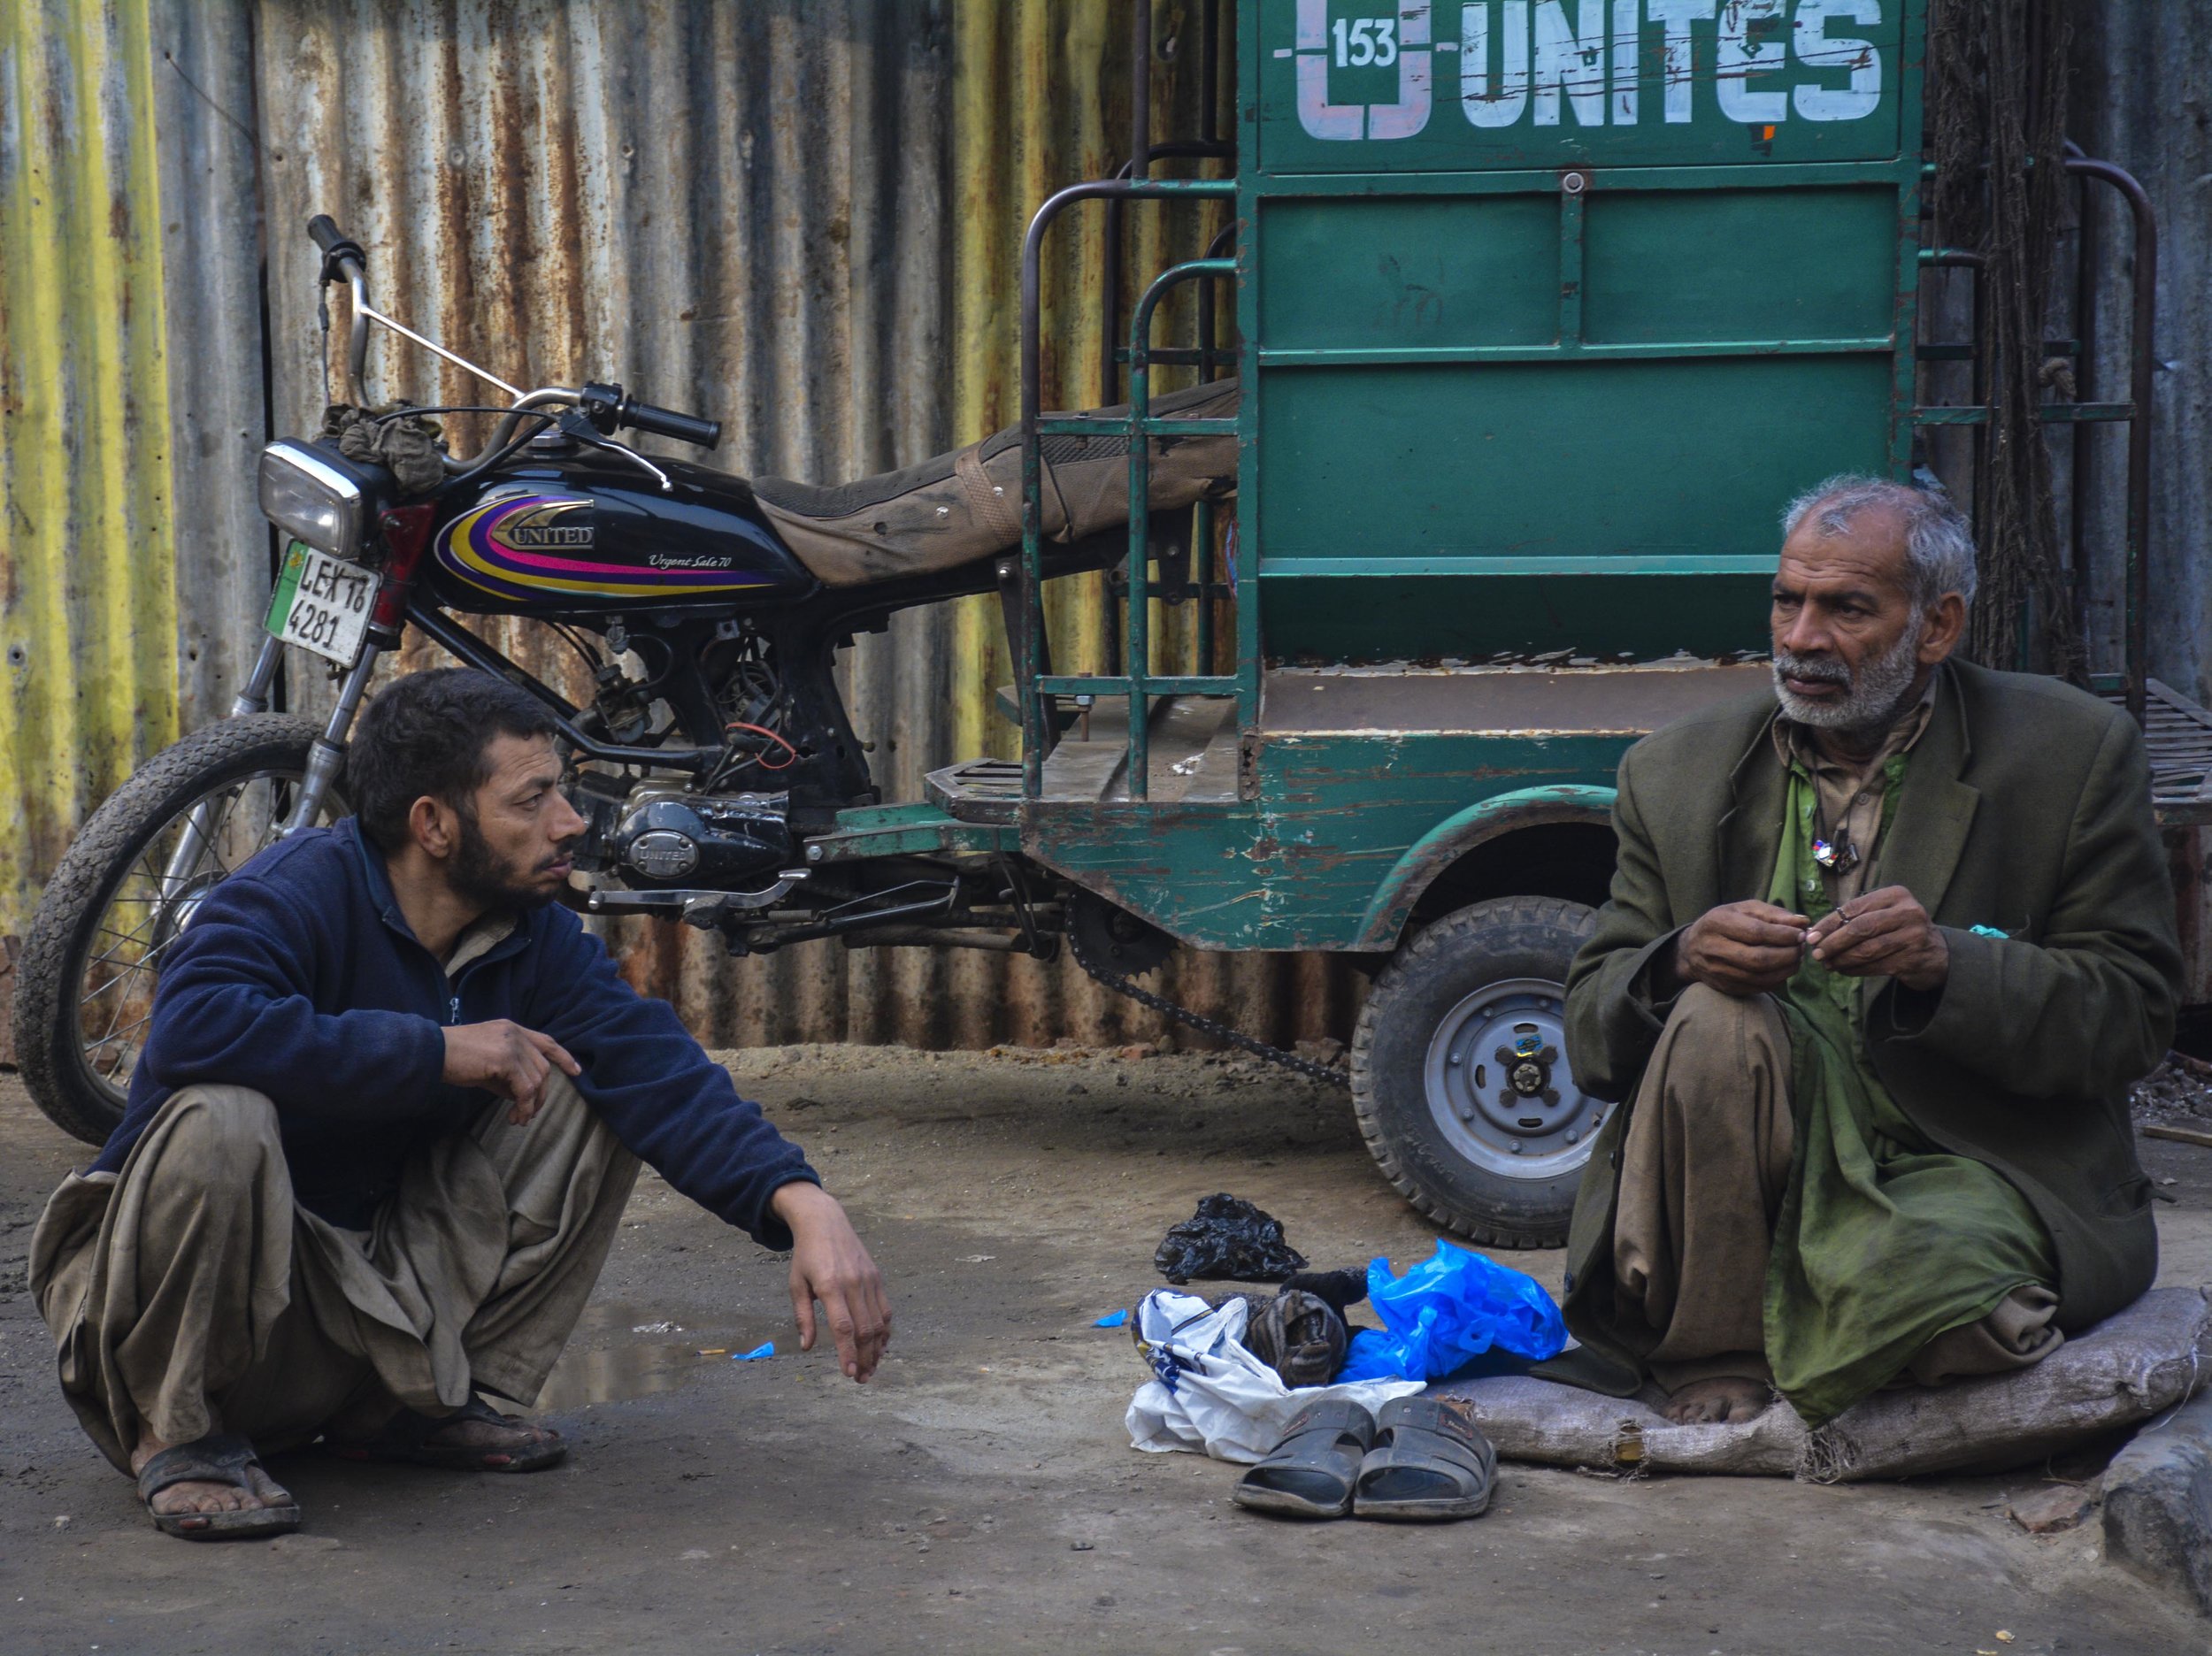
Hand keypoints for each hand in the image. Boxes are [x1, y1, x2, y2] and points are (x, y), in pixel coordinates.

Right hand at [441, 1020, 580, 1124]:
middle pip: (543, 1067)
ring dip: (531, 1105)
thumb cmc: (453, 1060)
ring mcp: (511, 1044)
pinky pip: (526, 1088)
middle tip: (529, 1114)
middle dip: (541, 1095)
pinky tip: (515, 1116)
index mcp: (511, 1029)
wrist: (431, 1053)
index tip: (576, 1072)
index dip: (563, 1057)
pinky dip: (524, 1106)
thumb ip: (507, 1074)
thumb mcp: (486, 1065)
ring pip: (537, 1080)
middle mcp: (515, 1033)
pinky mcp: (505, 1059)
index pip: (546, 1042)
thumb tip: (523, 1095)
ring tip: (519, 1119)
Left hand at [771, 1181, 891, 1381]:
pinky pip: (886, 1309)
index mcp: (830, 1286)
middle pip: (865, 1329)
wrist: (826, 1222)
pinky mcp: (877, 1277)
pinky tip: (880, 1346)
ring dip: (877, 1349)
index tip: (849, 1373)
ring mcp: (868, 1280)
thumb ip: (802, 1317)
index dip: (847, 1352)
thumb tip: (807, 1347)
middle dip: (865, 1358)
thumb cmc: (806, 1256)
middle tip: (861, 1379)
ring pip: (879, 1322)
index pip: (843, 1327)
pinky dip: (885, 1330)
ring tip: (871, 1369)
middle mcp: (853, 1284)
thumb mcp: (796, 1285)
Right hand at [1669, 901, 1811, 997]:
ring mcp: (1717, 971)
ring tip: (1795, 959)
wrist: (1691, 949)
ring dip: (1785, 969)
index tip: (1800, 934)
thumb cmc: (1724, 923)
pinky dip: (1776, 980)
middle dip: (1787, 955)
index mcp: (1717, 922)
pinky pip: (1757, 988)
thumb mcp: (1743, 909)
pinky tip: (1783, 970)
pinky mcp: (1724, 987)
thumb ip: (1773, 913)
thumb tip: (1803, 922)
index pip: (1756, 932)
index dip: (1783, 935)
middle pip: (1758, 958)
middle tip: (1801, 949)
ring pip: (1759, 976)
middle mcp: (1713, 948)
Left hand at [1806, 885, 1948, 989]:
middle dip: (1833, 942)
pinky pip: (1875, 966)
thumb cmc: (1900, 931)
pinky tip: (1844, 970)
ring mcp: (1913, 936)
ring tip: (1828, 964)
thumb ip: (1855, 918)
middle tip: (1817, 953)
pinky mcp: (1912, 958)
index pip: (1854, 907)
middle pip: (1860, 928)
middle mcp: (1908, 912)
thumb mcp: (1883, 915)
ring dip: (1842, 959)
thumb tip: (1815, 932)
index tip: (1811, 936)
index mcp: (1896, 895)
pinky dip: (1855, 969)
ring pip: (1867, 950)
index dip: (1829, 923)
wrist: (1938, 954)